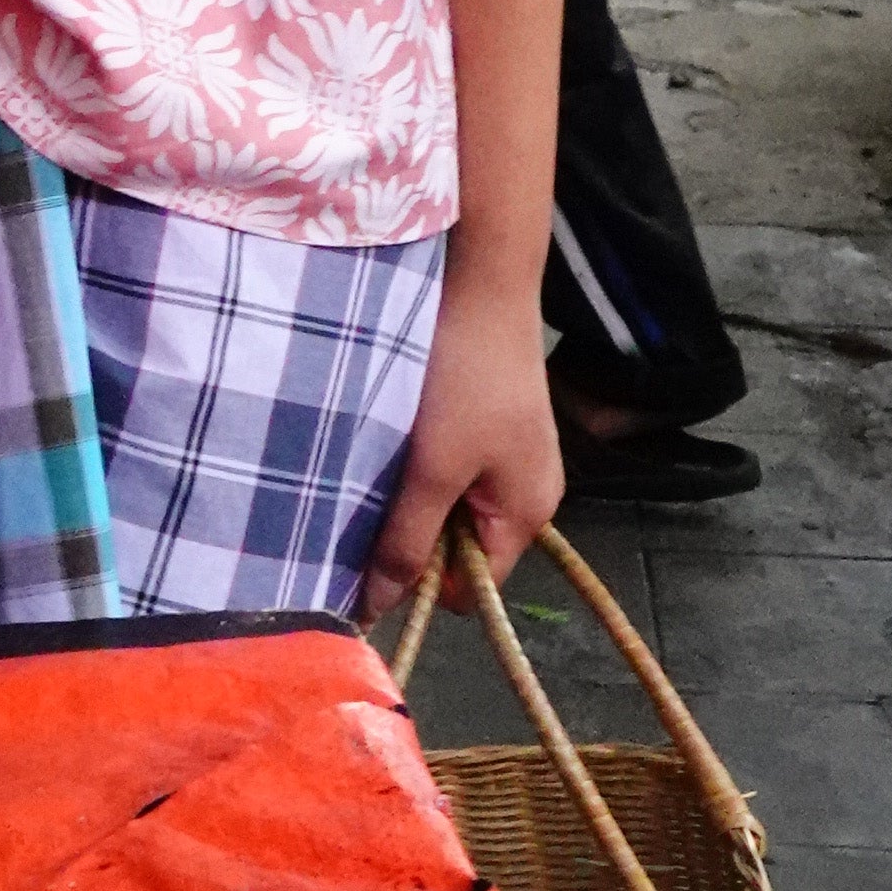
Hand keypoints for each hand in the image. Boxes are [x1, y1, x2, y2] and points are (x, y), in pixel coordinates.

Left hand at [360, 269, 563, 619]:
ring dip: (409, 497)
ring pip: (446, 505)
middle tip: (364, 508)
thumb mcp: (432, 470)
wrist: (481, 281)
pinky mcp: (489, 423)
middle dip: (411, 537)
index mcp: (527, 514)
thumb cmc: (465, 378)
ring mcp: (509, 455)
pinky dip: (417, 464)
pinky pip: (448, 467)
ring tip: (373, 469)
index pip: (471, 588)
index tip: (369, 563)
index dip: (421, 586)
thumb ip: (405, 541)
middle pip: (458, 548)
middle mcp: (527, 491)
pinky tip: (392, 439)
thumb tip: (378, 609)